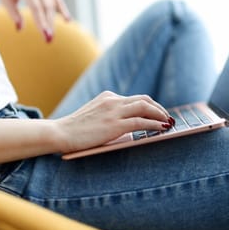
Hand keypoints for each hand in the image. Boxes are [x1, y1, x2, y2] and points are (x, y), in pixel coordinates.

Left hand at [0, 0, 70, 41]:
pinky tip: (67, 20)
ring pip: (53, 3)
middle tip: (49, 40)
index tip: (44, 34)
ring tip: (52, 36)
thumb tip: (20, 29)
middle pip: (46, 5)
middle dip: (49, 23)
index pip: (35, 6)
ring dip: (54, 20)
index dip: (41, 21)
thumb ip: (13, 13)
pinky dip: (63, 9)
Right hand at [53, 91, 173, 152]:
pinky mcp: (115, 125)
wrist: (60, 133)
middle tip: (167, 117)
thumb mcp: (93, 116)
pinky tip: (162, 128)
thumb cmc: (74, 130)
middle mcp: (112, 100)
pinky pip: (141, 122)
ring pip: (145, 107)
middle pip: (144, 99)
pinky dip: (155, 124)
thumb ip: (109, 116)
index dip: (149, 105)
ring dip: (160, 114)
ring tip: (168, 122)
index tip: (157, 113)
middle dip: (158, 108)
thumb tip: (128, 127)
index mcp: (107, 97)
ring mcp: (114, 111)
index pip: (134, 98)